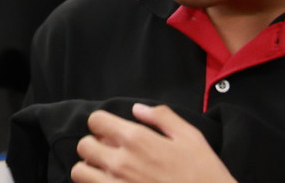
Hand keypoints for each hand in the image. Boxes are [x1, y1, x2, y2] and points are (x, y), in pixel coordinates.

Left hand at [72, 104, 236, 182]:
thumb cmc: (205, 174)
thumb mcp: (191, 138)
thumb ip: (162, 117)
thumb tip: (137, 109)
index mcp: (137, 139)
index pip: (96, 120)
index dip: (102, 124)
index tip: (112, 133)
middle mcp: (122, 161)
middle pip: (84, 145)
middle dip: (94, 146)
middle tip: (110, 154)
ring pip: (79, 172)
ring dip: (90, 170)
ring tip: (106, 173)